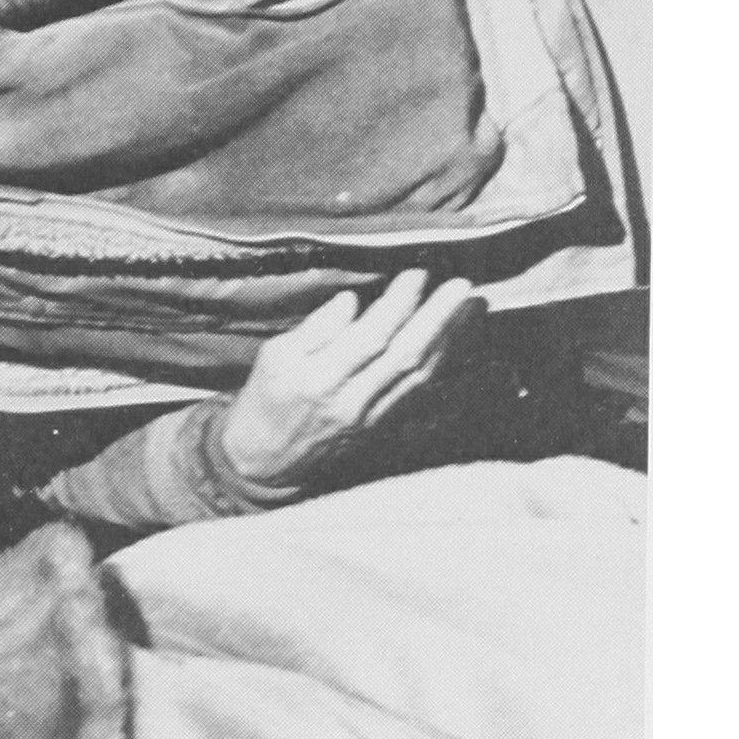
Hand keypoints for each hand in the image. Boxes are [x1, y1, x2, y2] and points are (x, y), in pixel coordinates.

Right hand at [218, 270, 483, 489]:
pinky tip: (465, 350)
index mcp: (321, 379)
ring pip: (421, 377)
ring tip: (473, 309)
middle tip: (463, 287)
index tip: (418, 275)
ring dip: (452, 342)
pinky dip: (448, 373)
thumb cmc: (266, 401)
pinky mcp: (382, 430)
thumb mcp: (275, 357)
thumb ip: (315, 329)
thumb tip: (352, 302)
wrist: (265, 463)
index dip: (399, 304)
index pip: (371, 336)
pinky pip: (423, 399)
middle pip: (406, 357)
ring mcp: (371, 419)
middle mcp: (352, 401)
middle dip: (439, 319)